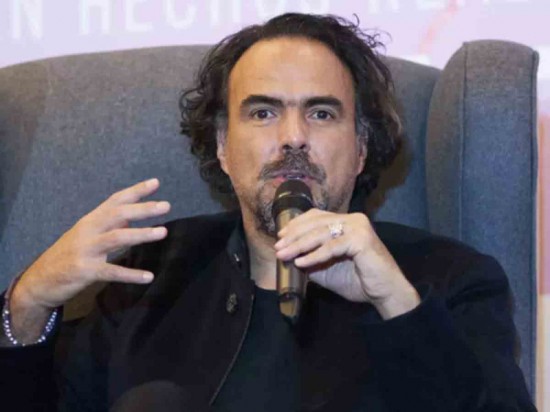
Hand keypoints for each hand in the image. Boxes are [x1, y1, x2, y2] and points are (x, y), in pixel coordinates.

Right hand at [9, 178, 169, 341]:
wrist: (39, 281)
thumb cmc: (67, 256)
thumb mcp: (87, 236)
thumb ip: (109, 226)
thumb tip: (132, 217)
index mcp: (90, 220)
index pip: (115, 200)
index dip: (135, 191)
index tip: (156, 183)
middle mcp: (88, 231)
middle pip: (118, 214)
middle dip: (143, 209)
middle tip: (166, 205)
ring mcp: (85, 250)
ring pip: (117, 237)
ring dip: (141, 234)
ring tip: (163, 232)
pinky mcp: (84, 271)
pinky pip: (112, 271)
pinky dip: (131, 274)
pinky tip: (148, 276)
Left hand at [274, 209, 419, 318]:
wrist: (384, 293)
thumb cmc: (358, 280)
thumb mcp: (327, 268)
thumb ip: (310, 259)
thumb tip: (288, 256)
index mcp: (347, 222)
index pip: (316, 216)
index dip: (296, 224)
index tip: (280, 236)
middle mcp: (353, 220)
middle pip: (316, 223)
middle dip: (293, 236)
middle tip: (278, 247)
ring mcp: (358, 227)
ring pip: (321, 233)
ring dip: (299, 245)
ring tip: (284, 255)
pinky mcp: (361, 239)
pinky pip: (331, 247)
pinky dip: (314, 255)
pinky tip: (301, 262)